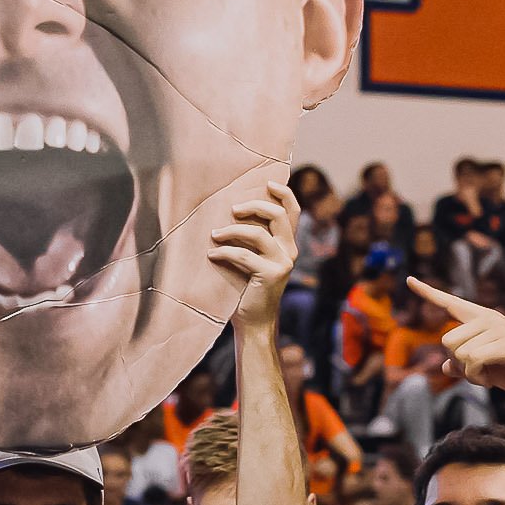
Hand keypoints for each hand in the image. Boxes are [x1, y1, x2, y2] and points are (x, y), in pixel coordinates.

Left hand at [210, 181, 298, 327]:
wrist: (253, 322)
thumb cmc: (246, 289)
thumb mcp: (253, 259)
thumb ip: (252, 240)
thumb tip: (229, 212)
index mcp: (288, 245)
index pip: (293, 211)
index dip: (283, 193)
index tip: (267, 182)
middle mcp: (290, 252)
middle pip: (278, 215)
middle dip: (253, 206)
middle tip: (231, 209)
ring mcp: (283, 263)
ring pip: (258, 234)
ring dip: (231, 230)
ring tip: (214, 234)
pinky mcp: (271, 275)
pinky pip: (243, 255)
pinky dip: (224, 252)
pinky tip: (211, 255)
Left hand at [407, 277, 504, 410]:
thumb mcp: (486, 370)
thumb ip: (464, 366)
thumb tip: (445, 366)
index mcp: (482, 319)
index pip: (450, 303)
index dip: (428, 293)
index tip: (409, 280)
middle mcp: (488, 318)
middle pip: (446, 341)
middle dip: (458, 363)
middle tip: (482, 370)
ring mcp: (498, 329)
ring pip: (457, 353)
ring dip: (469, 373)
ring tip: (490, 373)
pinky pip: (472, 361)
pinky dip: (476, 377)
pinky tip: (490, 381)